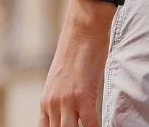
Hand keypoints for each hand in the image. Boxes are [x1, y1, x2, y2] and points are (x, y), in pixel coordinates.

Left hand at [39, 0, 115, 126]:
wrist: (82, 31)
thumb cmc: (75, 51)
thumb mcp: (60, 79)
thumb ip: (61, 97)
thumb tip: (69, 110)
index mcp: (45, 101)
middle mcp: (52, 103)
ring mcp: (66, 101)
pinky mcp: (83, 96)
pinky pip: (90, 124)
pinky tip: (103, 126)